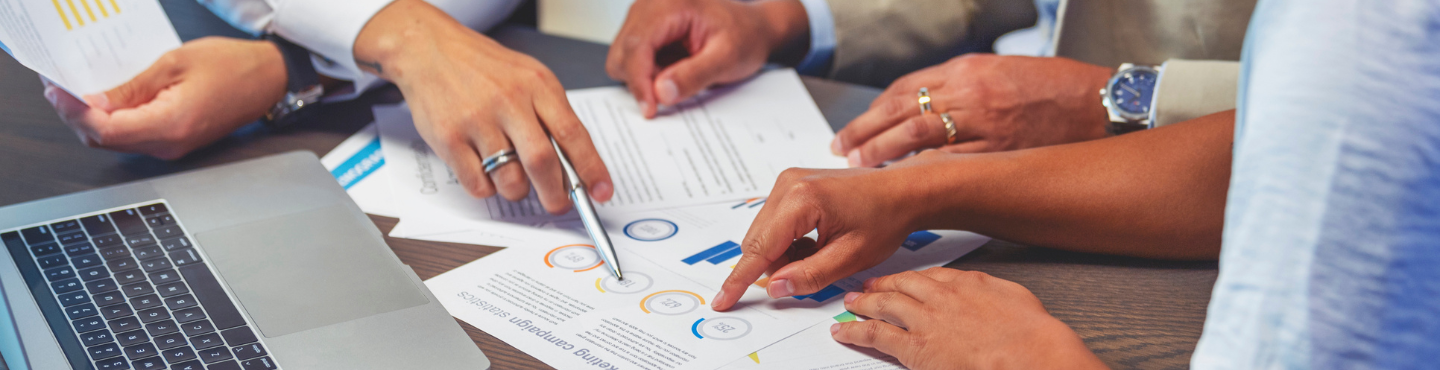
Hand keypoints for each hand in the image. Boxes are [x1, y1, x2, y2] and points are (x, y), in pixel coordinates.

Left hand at [44, 37, 284, 159]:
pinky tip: (106, 99)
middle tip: (59, 86)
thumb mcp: (173, 63)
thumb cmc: (233, 67)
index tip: (57, 90)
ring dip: (92, 118)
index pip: (106, 130)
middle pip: (105, 140)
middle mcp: (170, 144)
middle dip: (76, 115)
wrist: (268, 79)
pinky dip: (112, 120)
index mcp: (171, 125)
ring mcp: (173, 146)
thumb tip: (94, 100)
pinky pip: (133, 136)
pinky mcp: (175, 141)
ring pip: (116, 141)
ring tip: (78, 90)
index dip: (74, 112)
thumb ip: (131, 86)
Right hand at [355, 0, 612, 212]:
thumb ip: (552, 116)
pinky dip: (487, 188)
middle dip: (556, 194)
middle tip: (558, 205)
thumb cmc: (484, 68)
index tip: (602, 191)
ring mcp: (476, 120)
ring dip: (517, 191)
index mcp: (537, 85)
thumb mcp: (529, 78)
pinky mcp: (448, 138)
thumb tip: (577, 166)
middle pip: (542, 162)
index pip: (573, 134)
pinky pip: (477, 184)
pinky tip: (484, 169)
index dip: (592, 168)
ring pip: (509, 180)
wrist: (429, 49)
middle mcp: (508, 101)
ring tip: (513, 178)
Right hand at [607, 0, 809, 117]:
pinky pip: (631, 57)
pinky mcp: (644, 27)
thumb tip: (660, 92)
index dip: (639, 82)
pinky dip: (648, 71)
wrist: (753, 27)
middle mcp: (650, 4)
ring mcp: (644, 14)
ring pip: (623, 57)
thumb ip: (694, 75)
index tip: (650, 109)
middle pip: (623, 52)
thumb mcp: (727, 59)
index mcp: (670, 4)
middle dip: (642, 80)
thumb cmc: (744, 36)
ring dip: (645, 76)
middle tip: (674, 89)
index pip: (638, 45)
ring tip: (679, 72)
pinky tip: (674, 67)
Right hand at [710, 151, 956, 310]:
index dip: (739, 280)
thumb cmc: (884, 217)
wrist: (901, 190)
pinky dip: (787, 241)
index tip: (722, 300)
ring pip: (763, 234)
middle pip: (757, 242)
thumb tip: (775, 287)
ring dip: (782, 254)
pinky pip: (773, 222)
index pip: (759, 249)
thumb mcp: (850, 256)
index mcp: (801, 200)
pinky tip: (815, 242)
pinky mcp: (790, 184)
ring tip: (820, 253)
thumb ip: (810, 275)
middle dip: (775, 266)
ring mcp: (787, 181)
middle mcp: (787, 185)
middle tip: (808, 275)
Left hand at [831, 267, 1107, 369]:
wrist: (1029, 352)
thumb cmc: (1031, 333)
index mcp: (966, 283)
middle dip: (882, 285)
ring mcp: (925, 320)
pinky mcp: (915, 346)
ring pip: (884, 304)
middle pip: (902, 285)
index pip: (931, 276)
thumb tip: (990, 297)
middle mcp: (941, 297)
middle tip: (867, 286)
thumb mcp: (1016, 298)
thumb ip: (994, 293)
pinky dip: (856, 332)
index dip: (911, 279)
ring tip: (850, 304)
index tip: (904, 280)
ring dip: (864, 303)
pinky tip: (843, 332)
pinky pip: (877, 335)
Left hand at [833, 54, 1113, 167]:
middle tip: (842, 148)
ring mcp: (982, 121)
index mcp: (966, 69)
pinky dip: (920, 170)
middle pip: (901, 110)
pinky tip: (900, 180)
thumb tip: (923, 105)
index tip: (855, 127)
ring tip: (860, 164)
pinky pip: (948, 161)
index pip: (905, 88)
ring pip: (917, 134)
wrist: (1099, 103)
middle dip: (865, 131)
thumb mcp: (1000, 71)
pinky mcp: (998, 149)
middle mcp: (969, 92)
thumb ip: (961, 86)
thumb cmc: (1054, 88)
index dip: (874, 110)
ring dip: (882, 151)